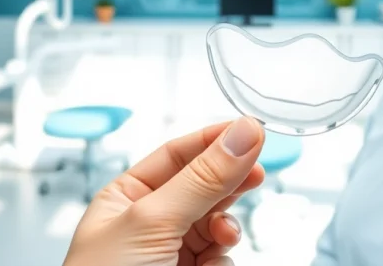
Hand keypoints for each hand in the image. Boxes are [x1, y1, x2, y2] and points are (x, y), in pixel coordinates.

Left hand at [62, 117, 266, 265]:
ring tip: (225, 237)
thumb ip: (202, 179)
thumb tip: (242, 135)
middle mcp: (146, 223)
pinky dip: (223, 261)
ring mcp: (169, 254)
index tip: (252, 131)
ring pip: (216, 226)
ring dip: (225, 229)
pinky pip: (219, 259)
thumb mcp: (153, 222)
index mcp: (124, 198)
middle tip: (258, 171)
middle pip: (202, 187)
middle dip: (229, 182)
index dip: (214, 140)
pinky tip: (215, 265)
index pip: (177, 155)